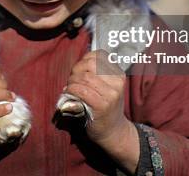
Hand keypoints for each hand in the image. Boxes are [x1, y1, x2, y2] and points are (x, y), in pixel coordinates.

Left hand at [64, 50, 138, 173]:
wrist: (113, 131)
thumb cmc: (105, 106)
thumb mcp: (106, 87)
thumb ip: (94, 73)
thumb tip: (76, 66)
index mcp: (118, 74)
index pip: (97, 56)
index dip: (83, 61)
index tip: (79, 71)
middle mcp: (117, 82)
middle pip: (89, 64)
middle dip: (75, 71)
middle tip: (72, 82)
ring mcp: (111, 94)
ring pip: (84, 77)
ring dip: (72, 82)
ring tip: (70, 89)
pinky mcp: (102, 105)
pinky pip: (81, 90)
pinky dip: (71, 90)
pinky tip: (69, 94)